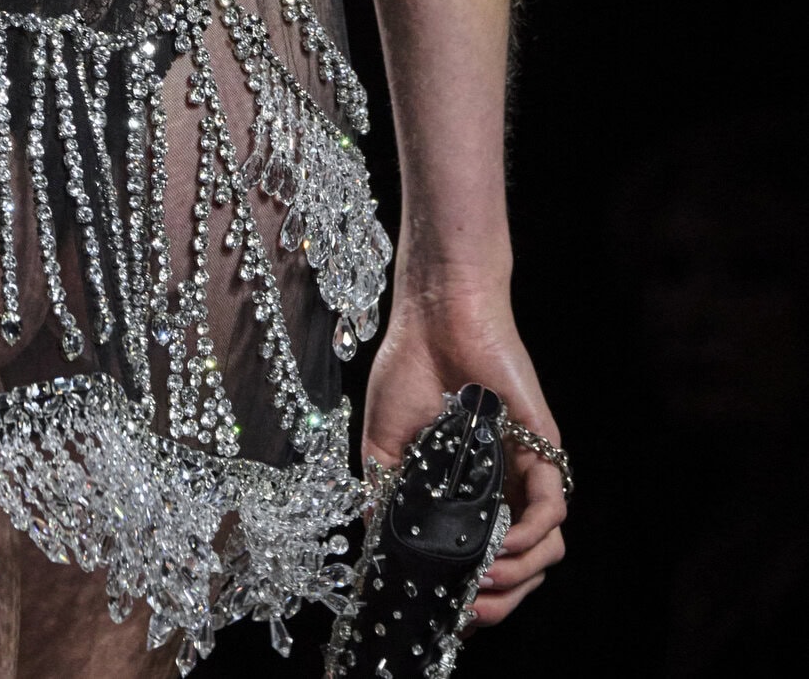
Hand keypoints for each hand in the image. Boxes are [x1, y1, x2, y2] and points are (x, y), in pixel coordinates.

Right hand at [362, 273, 565, 628]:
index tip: (446, 614)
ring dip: (518, 580)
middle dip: (499, 603)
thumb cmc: (408, 371)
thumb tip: (380, 557)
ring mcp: (524, 472)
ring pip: (547, 551)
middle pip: (522, 570)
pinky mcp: (542, 450)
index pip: (484, 562)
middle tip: (467, 611)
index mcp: (467, 493)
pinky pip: (552, 512)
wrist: (431, 319)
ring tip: (483, 583)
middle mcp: (502, 490)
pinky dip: (529, 539)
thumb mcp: (382, 447)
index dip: (472, 598)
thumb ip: (385, 500)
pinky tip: (499, 546)